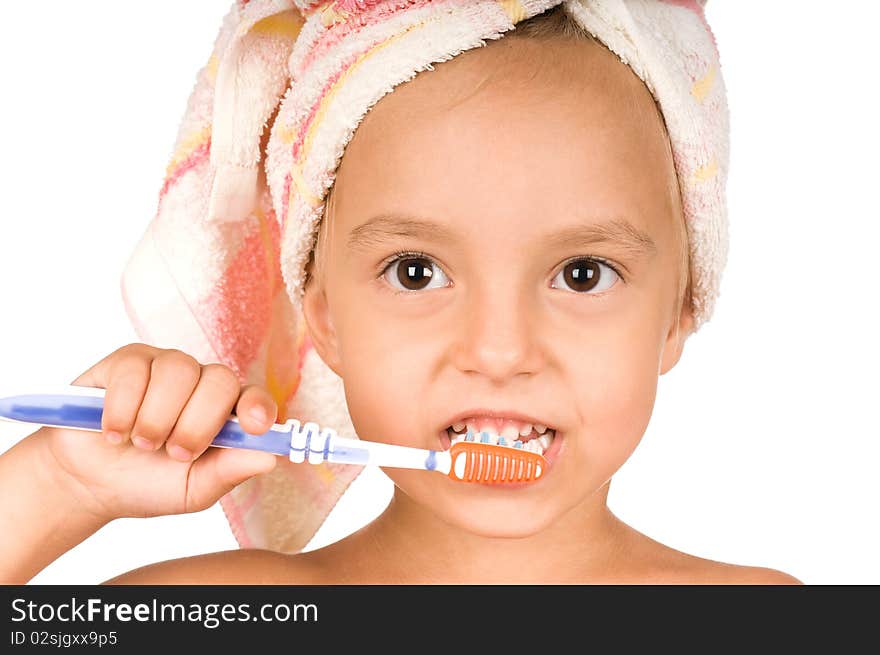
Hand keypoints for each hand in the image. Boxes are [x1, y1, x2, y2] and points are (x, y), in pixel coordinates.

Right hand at [39, 343, 277, 521]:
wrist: (89, 483)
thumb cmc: (149, 483)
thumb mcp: (193, 490)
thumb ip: (229, 473)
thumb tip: (269, 458)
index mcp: (226, 413)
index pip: (255, 397)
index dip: (258, 406)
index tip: (254, 426)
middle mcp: (202, 383)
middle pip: (220, 380)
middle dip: (197, 423)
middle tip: (174, 453)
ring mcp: (166, 367)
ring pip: (178, 370)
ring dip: (157, 417)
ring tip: (140, 443)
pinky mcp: (127, 362)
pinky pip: (134, 370)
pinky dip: (123, 408)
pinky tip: (113, 431)